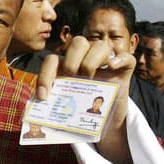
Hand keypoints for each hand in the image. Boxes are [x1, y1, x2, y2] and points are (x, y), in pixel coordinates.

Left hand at [38, 36, 135, 163]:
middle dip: (71, 61)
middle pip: (78, 42)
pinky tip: (111, 67)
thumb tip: (37, 115)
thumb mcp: (66, 104)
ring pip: (100, 45)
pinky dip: (119, 59)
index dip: (45, 75)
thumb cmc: (82, 109)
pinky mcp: (124, 68)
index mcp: (68, 64)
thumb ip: (55, 102)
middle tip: (72, 79)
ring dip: (91, 61)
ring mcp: (107, 60)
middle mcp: (87, 57)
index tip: (44, 97)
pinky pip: (125, 57)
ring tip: (90, 79)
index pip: (53, 60)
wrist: (106, 120)